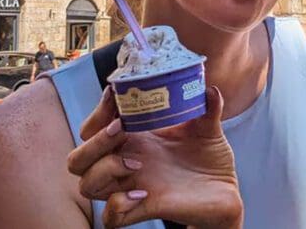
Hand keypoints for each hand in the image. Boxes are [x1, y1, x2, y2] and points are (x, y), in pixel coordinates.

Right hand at [67, 86, 241, 228]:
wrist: (226, 189)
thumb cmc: (208, 157)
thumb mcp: (208, 126)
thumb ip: (208, 106)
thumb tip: (210, 88)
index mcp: (135, 140)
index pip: (93, 129)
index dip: (97, 113)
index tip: (113, 95)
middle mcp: (126, 164)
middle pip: (78, 159)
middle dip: (94, 142)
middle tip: (121, 128)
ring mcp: (132, 188)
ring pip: (86, 185)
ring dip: (104, 169)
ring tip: (136, 163)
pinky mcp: (145, 210)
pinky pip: (110, 218)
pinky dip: (118, 204)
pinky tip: (143, 193)